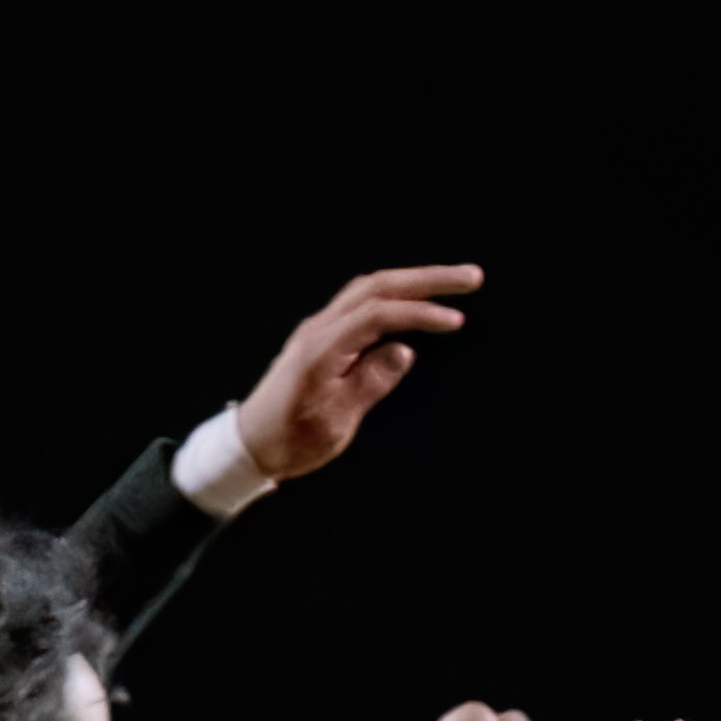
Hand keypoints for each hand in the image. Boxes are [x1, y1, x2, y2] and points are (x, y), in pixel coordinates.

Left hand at [235, 261, 482, 480]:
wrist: (250, 444)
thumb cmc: (291, 440)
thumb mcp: (335, 422)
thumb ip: (370, 383)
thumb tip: (404, 350)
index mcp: (322, 349)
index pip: (378, 314)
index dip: (419, 313)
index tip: (456, 320)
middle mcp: (319, 329)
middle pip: (377, 286)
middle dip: (427, 279)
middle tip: (470, 277)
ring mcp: (318, 329)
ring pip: (370, 289)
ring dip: (412, 282)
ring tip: (452, 283)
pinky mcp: (322, 336)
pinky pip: (362, 303)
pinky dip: (394, 295)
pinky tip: (415, 300)